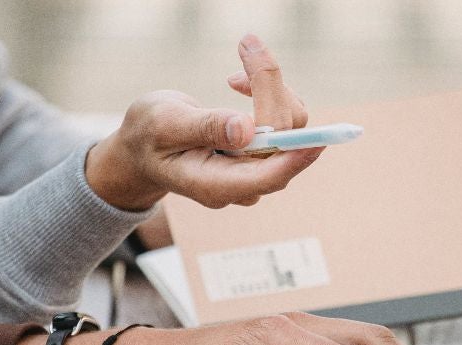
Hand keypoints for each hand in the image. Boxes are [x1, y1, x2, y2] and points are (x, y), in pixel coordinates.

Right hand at [85, 34, 319, 211]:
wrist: (144, 147)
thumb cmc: (148, 136)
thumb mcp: (164, 124)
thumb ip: (204, 128)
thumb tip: (245, 130)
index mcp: (215, 185)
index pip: (267, 175)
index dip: (294, 157)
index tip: (318, 140)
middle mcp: (243, 183)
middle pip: (282, 141)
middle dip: (270, 87)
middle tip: (247, 42)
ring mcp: (255, 170)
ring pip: (290, 128)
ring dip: (269, 86)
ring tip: (236, 65)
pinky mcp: (264, 153)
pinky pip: (285, 122)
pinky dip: (269, 91)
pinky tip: (240, 82)